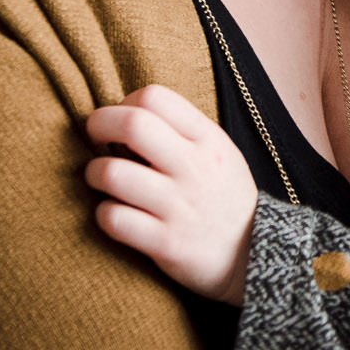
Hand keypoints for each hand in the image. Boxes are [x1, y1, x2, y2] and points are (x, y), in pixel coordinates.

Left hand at [84, 84, 258, 303]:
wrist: (256, 253)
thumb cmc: (225, 196)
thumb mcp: (220, 152)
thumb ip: (183, 131)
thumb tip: (128, 112)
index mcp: (208, 139)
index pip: (156, 97)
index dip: (125, 102)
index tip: (121, 117)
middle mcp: (194, 168)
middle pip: (133, 124)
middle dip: (99, 123)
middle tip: (94, 134)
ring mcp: (179, 206)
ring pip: (113, 173)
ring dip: (95, 172)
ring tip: (99, 177)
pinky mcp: (166, 243)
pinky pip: (114, 219)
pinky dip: (104, 213)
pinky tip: (112, 212)